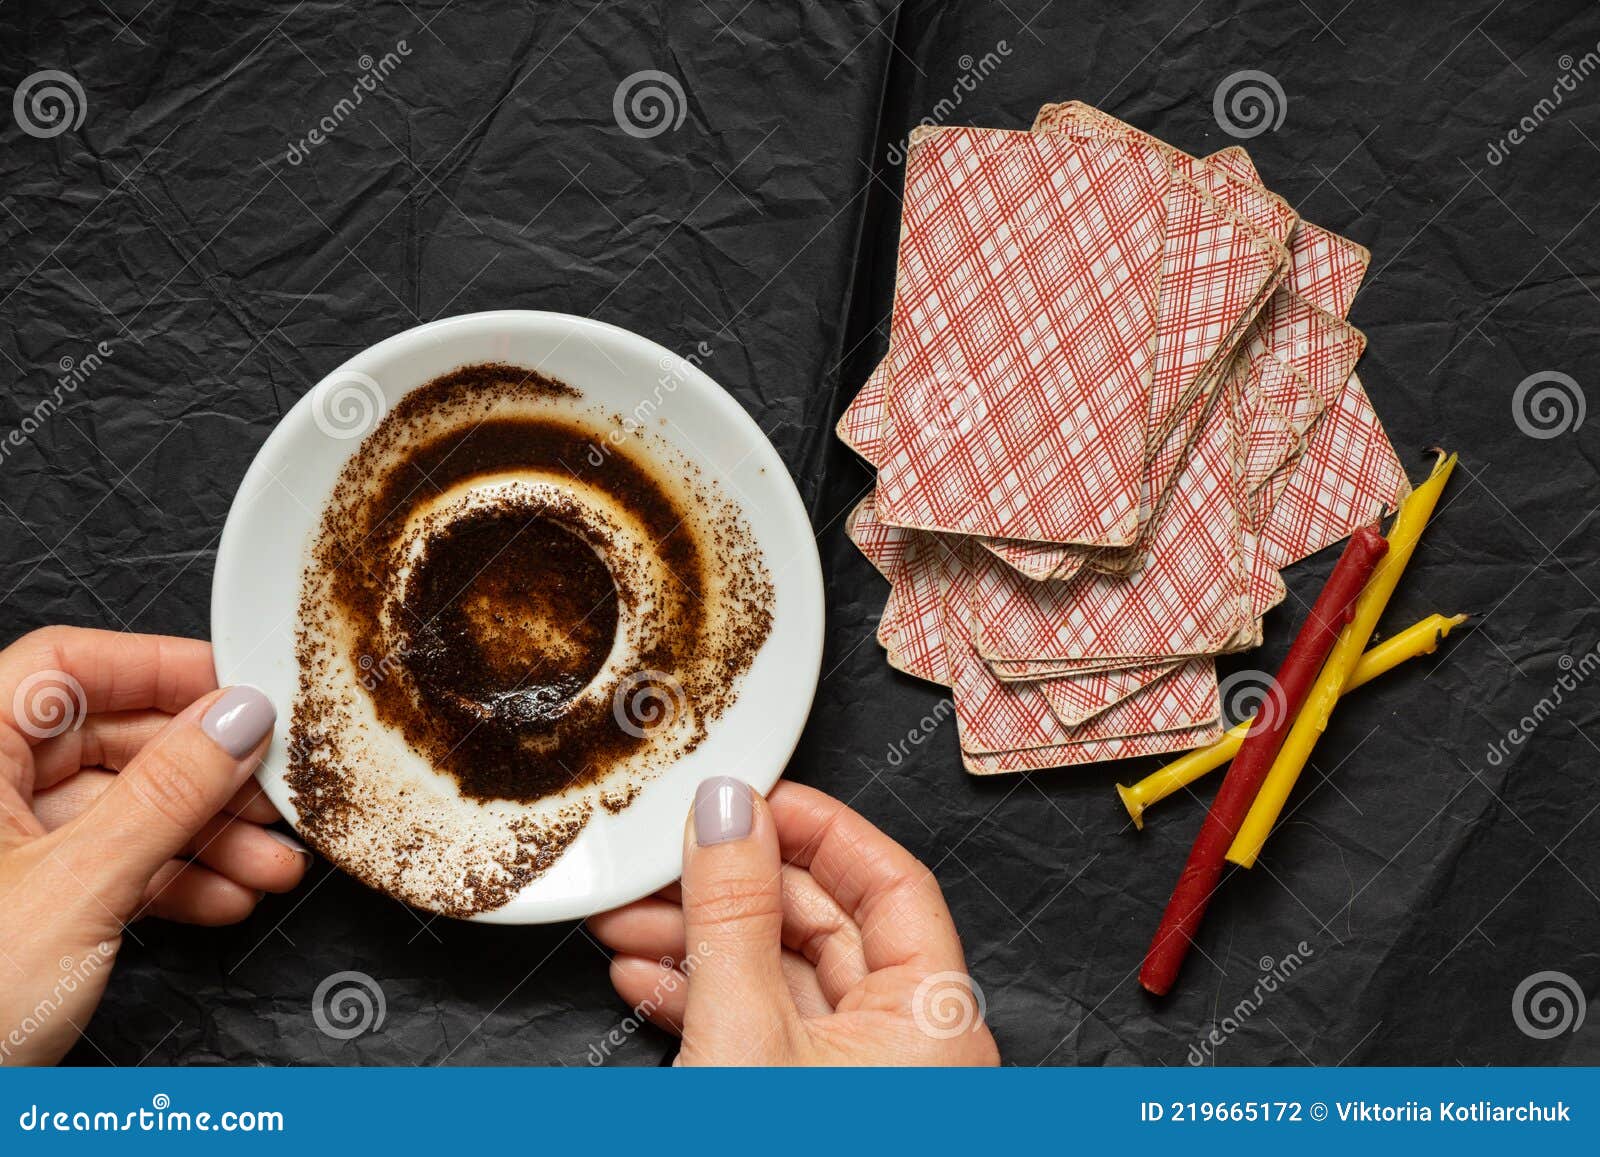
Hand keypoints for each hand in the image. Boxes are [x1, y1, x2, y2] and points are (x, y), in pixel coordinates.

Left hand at [0, 626, 309, 1065]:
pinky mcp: (18, 905)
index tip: (245, 692)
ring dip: (204, 837)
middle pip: (108, 742)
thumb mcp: (74, 889)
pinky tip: (224, 897)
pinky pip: (106, 866)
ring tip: (270, 864)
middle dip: (205, 776)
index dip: (162, 670)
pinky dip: (170, 880)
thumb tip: (236, 720)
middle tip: (274, 791)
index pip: (70, 667)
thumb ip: (166, 796)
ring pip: (117, 811)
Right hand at [590, 778, 998, 1064]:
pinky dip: (701, 998)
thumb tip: (728, 812)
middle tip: (668, 852)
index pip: (890, 882)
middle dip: (732, 887)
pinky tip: (646, 974)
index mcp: (935, 1021)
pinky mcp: (800, 1104)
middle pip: (826, 922)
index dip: (819, 827)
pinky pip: (759, 1027)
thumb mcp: (744, 1035)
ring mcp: (854, 1078)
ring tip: (630, 916)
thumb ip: (734, 917)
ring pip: (780, 975)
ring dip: (700, 941)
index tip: (751, 795)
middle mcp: (908, 1047)